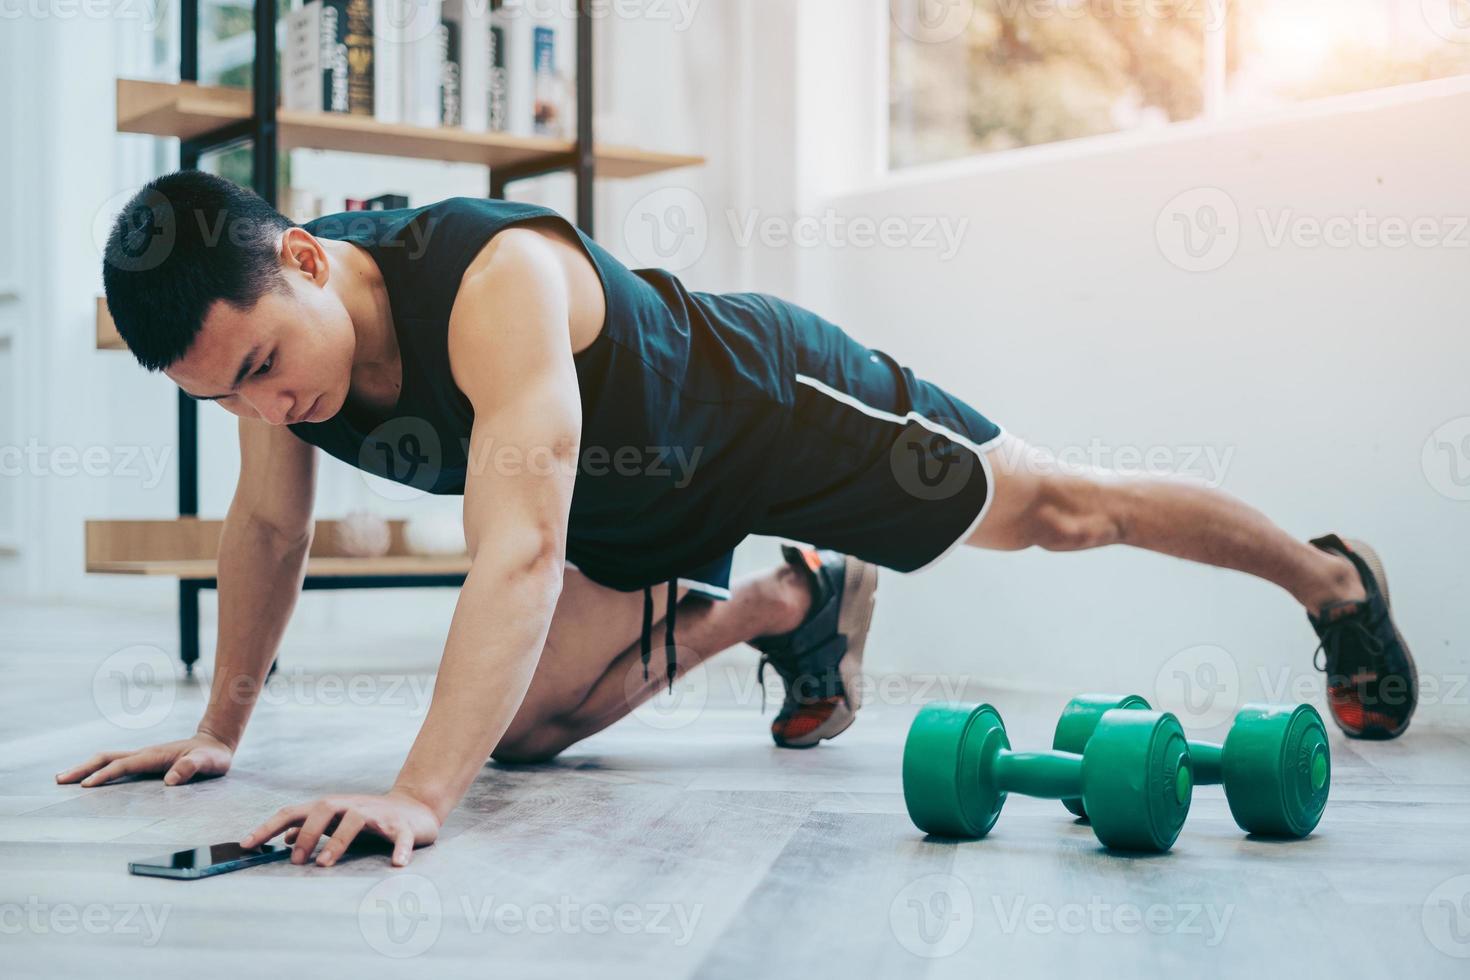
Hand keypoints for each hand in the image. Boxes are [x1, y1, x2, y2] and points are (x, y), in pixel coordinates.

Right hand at [56, 731, 234, 787]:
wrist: (215, 744)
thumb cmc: (212, 756)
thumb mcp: (208, 763)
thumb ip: (192, 768)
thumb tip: (171, 780)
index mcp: (155, 755)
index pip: (124, 765)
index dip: (105, 775)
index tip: (86, 786)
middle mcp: (144, 753)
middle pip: (107, 758)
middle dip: (83, 768)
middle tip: (60, 780)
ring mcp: (143, 756)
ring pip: (108, 759)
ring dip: (85, 768)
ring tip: (63, 779)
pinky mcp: (144, 761)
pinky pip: (116, 764)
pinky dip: (98, 770)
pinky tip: (88, 779)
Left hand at [240, 790, 440, 867]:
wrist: (416, 808)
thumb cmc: (371, 819)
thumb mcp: (339, 822)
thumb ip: (314, 827)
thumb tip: (286, 837)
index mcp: (333, 808)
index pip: (295, 812)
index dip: (269, 826)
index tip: (246, 845)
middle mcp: (353, 806)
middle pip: (324, 808)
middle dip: (307, 833)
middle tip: (295, 861)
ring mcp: (378, 815)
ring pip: (356, 819)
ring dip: (338, 841)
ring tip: (324, 864)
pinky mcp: (403, 826)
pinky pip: (401, 837)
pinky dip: (398, 849)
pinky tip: (395, 865)